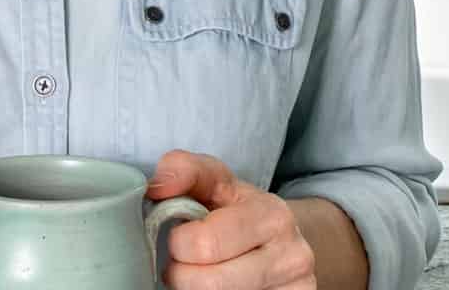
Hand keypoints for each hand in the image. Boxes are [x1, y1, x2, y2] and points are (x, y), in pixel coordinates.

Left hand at [147, 150, 315, 289]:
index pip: (206, 243)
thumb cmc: (239, 207)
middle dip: (182, 274)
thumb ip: (183, 171)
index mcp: (272, 215)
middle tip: (180, 263)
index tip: (177, 237)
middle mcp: (292, 257)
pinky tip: (220, 286)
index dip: (178, 244)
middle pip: (210, 282)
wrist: (283, 238)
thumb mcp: (215, 179)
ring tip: (198, 274)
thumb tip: (156, 187)